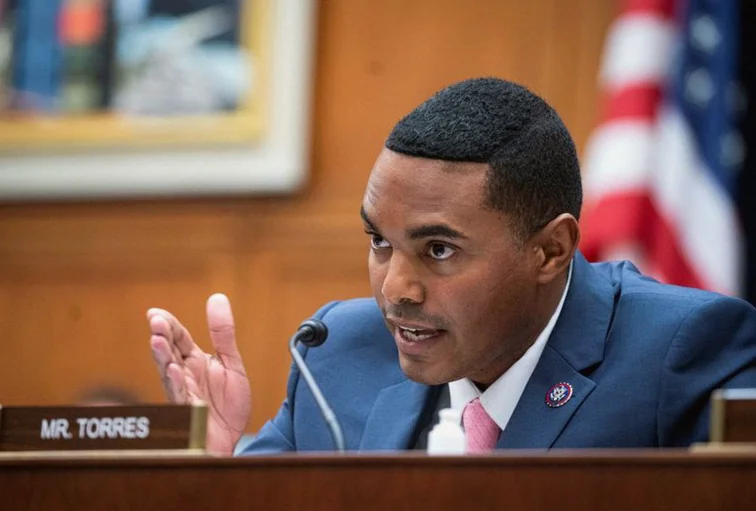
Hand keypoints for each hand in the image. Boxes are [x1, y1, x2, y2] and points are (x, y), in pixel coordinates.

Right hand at [148, 294, 250, 454]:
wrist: (232, 439)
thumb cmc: (227, 404)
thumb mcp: (231, 363)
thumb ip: (223, 333)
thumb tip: (217, 297)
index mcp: (194, 361)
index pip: (178, 338)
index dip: (168, 324)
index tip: (155, 312)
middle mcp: (185, 375)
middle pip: (170, 352)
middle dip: (162, 336)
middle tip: (155, 321)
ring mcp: (185, 393)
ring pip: (169, 373)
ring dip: (163, 357)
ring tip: (157, 341)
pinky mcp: (190, 411)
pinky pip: (181, 396)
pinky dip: (176, 383)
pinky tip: (173, 371)